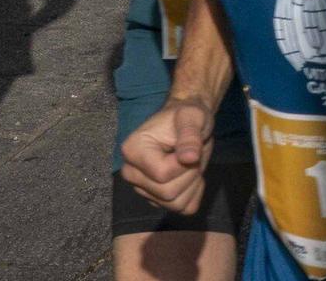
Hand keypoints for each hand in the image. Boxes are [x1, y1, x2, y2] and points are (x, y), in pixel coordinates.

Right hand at [121, 98, 213, 213]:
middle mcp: (131, 173)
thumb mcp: (193, 116)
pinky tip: (190, 174)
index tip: (188, 146)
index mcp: (132, 151)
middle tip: (192, 154)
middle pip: (167, 193)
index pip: (161, 174)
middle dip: (189, 174)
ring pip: (175, 204)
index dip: (183, 164)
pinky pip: (183, 209)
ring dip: (192, 184)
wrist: (188, 123)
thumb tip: (189, 159)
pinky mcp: (156, 200)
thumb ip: (190, 135)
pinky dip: (194, 193)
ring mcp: (143, 189)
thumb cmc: (188, 116)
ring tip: (190, 162)